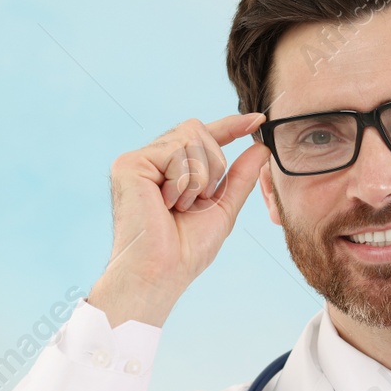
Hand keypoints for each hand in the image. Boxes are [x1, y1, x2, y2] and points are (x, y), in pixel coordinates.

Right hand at [87, 112, 269, 327]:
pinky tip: (167, 204)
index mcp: (170, 169)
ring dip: (199, 178)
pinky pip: (175, 152)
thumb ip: (239, 176)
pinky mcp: (129, 163)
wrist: (162, 271)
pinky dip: (183, 182)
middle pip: (198, 130)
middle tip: (197, 201)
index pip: (203, 136)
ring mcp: (139, 160)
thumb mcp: (223, 207)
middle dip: (213, 166)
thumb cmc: (187, 249)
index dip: (231, 126)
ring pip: (191, 138)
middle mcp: (152, 160)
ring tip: (179, 206)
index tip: (259, 118)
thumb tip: (261, 146)